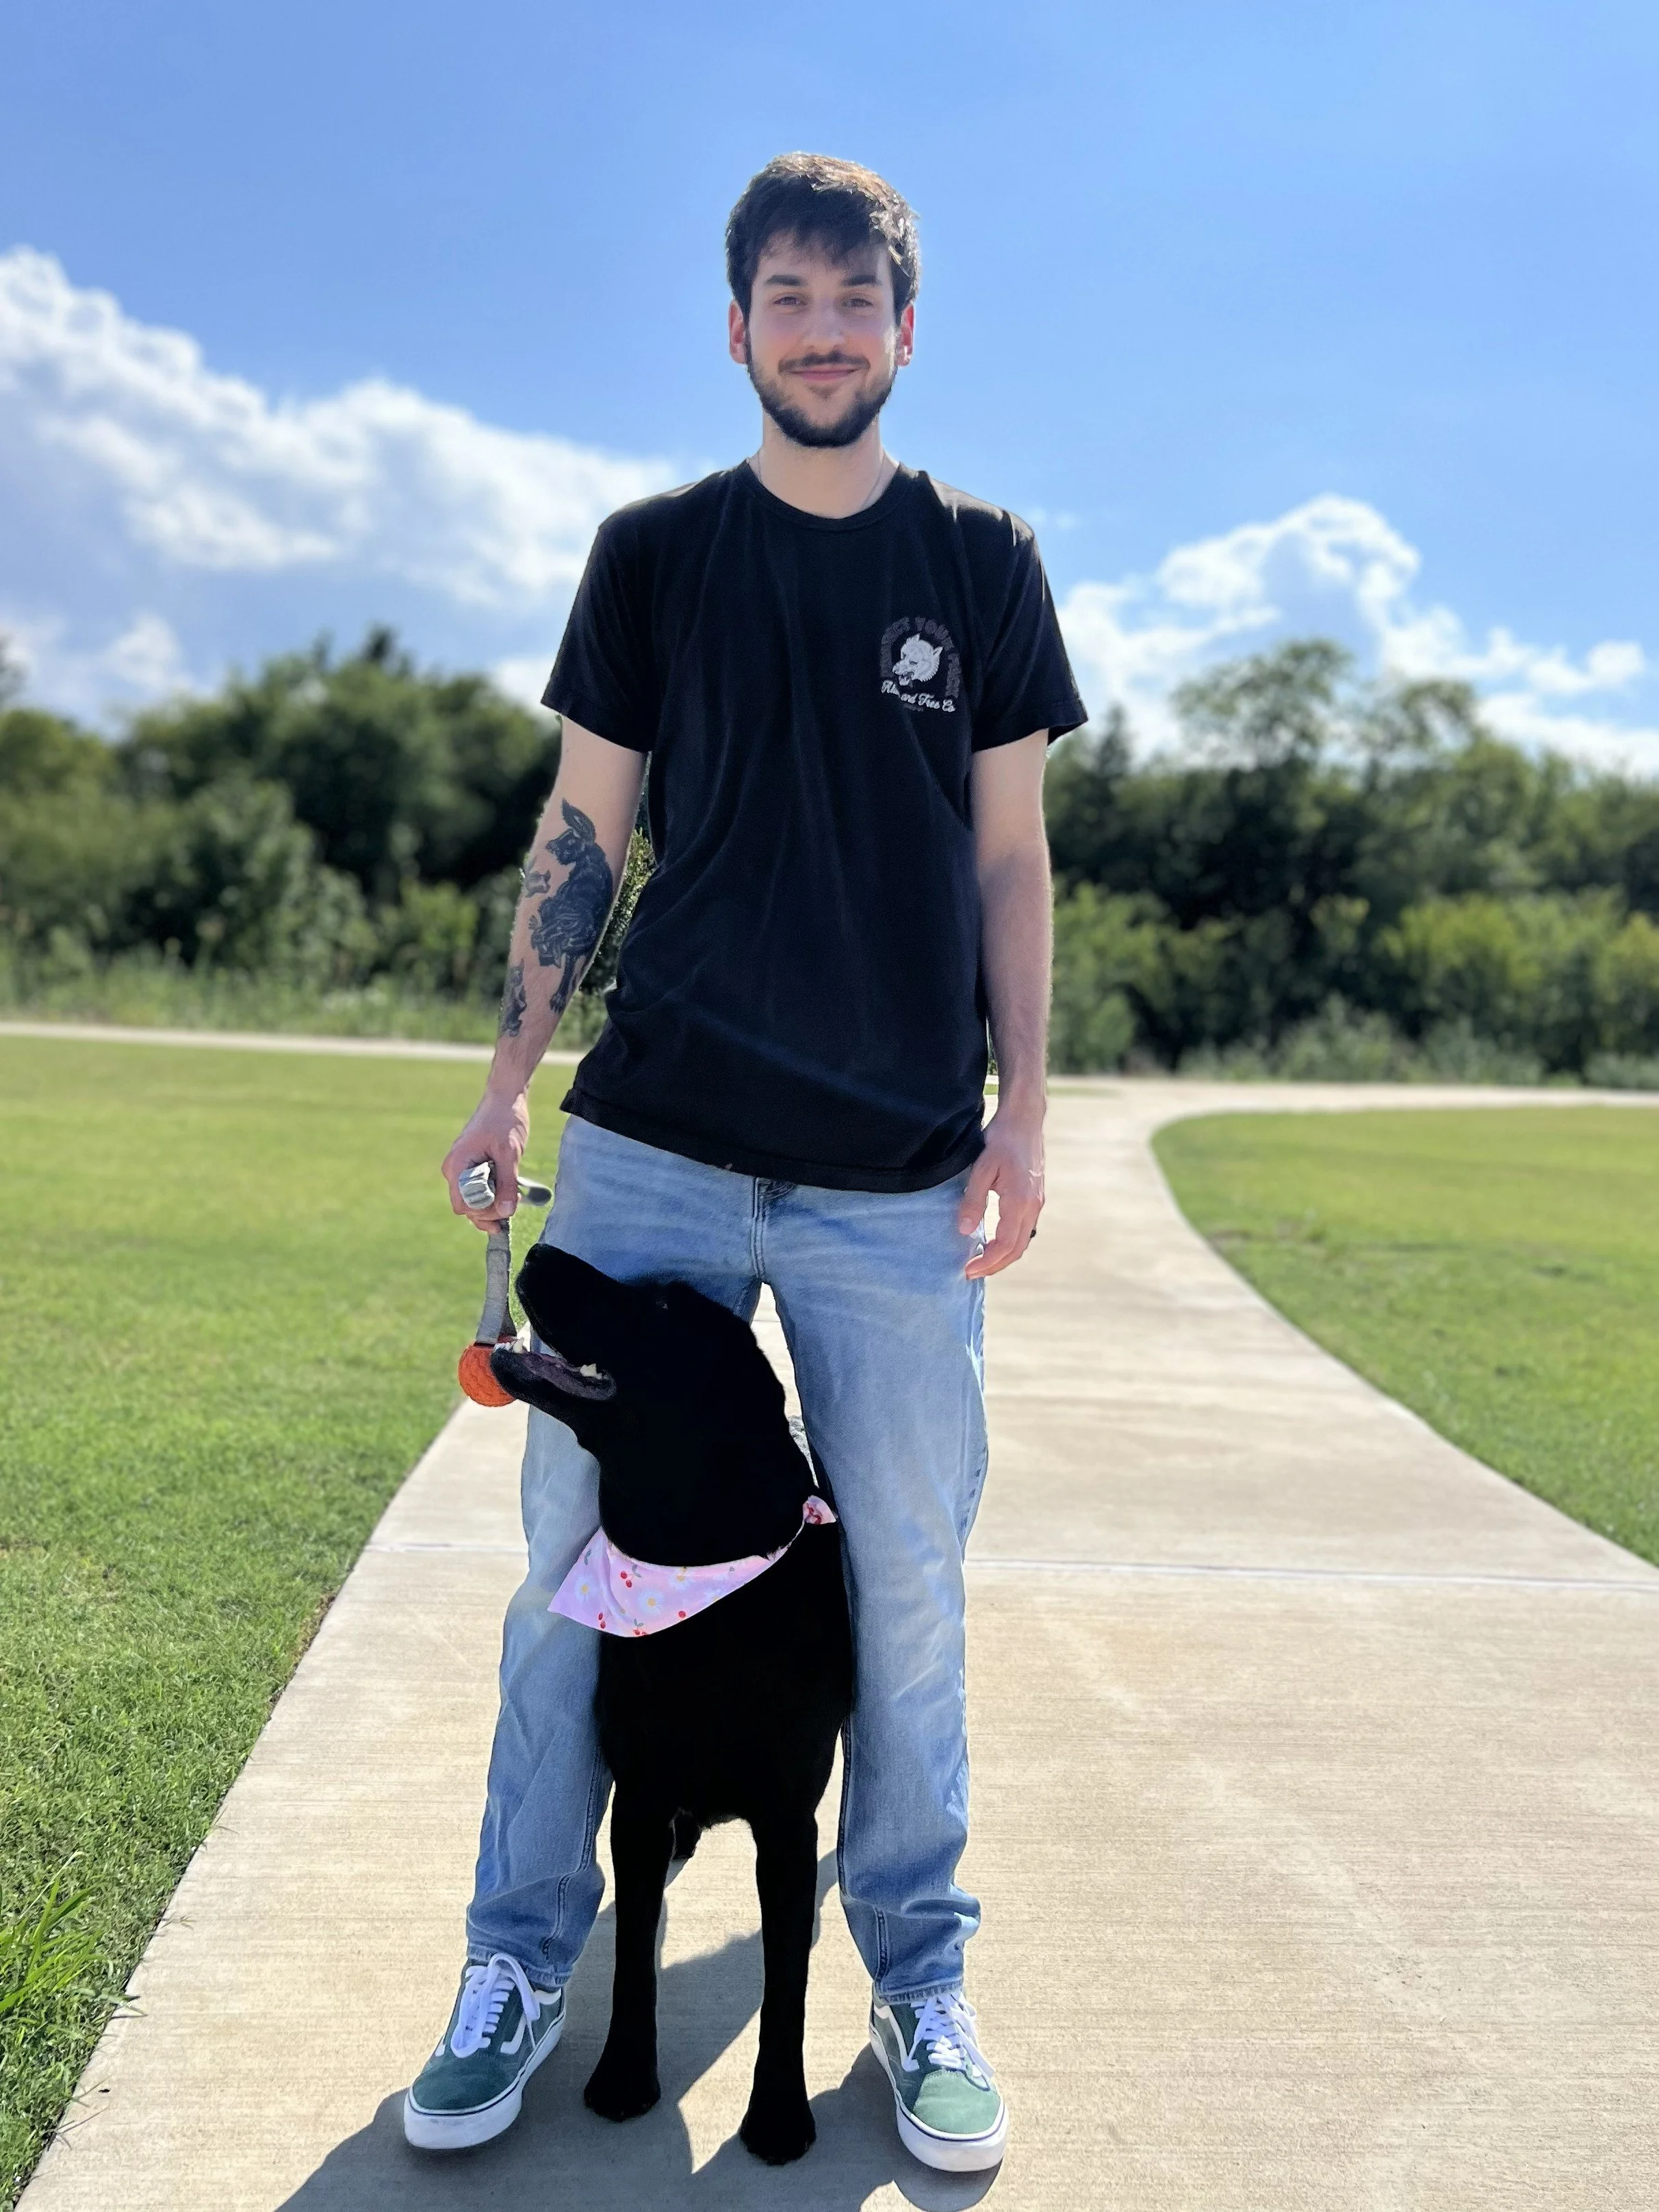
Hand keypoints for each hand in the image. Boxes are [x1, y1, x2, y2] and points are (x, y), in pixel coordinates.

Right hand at [441, 1086, 529, 1231]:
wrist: (505, 1099)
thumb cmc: (505, 1121)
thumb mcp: (510, 1153)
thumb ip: (506, 1184)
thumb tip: (505, 1212)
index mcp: (457, 1165)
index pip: (463, 1205)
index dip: (485, 1212)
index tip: (507, 1205)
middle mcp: (454, 1170)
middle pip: (468, 1207)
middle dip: (491, 1210)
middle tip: (515, 1200)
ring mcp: (461, 1169)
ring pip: (474, 1201)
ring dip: (494, 1204)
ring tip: (514, 1195)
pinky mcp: (471, 1168)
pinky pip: (478, 1190)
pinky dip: (493, 1195)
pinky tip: (509, 1190)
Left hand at [959, 1099, 1044, 1277]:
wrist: (1025, 1120)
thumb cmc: (1002, 1140)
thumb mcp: (981, 1168)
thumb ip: (973, 1200)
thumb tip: (963, 1230)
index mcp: (1020, 1201)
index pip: (1005, 1245)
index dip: (987, 1262)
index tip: (967, 1270)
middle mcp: (1033, 1206)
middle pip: (1017, 1249)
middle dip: (995, 1265)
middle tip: (971, 1272)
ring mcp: (1037, 1202)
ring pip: (1023, 1241)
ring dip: (1003, 1256)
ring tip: (980, 1261)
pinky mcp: (1035, 1197)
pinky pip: (1025, 1229)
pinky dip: (1009, 1242)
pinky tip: (992, 1241)